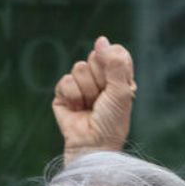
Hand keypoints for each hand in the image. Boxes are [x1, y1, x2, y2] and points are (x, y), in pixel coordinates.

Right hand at [52, 36, 135, 163]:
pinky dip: (72, 96)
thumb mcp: (121, 91)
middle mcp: (100, 80)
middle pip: (95, 57)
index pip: (114, 51)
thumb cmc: (111, 123)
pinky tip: (77, 109)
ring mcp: (80, 86)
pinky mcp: (63, 95)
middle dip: (99, 79)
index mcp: (118, 77)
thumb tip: (101, 39)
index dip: (113, 63)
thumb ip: (114, 63)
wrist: (92, 146)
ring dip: (86, 91)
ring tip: (90, 107)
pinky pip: (65, 81)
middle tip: (102, 98)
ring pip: (78, 68)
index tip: (115, 83)